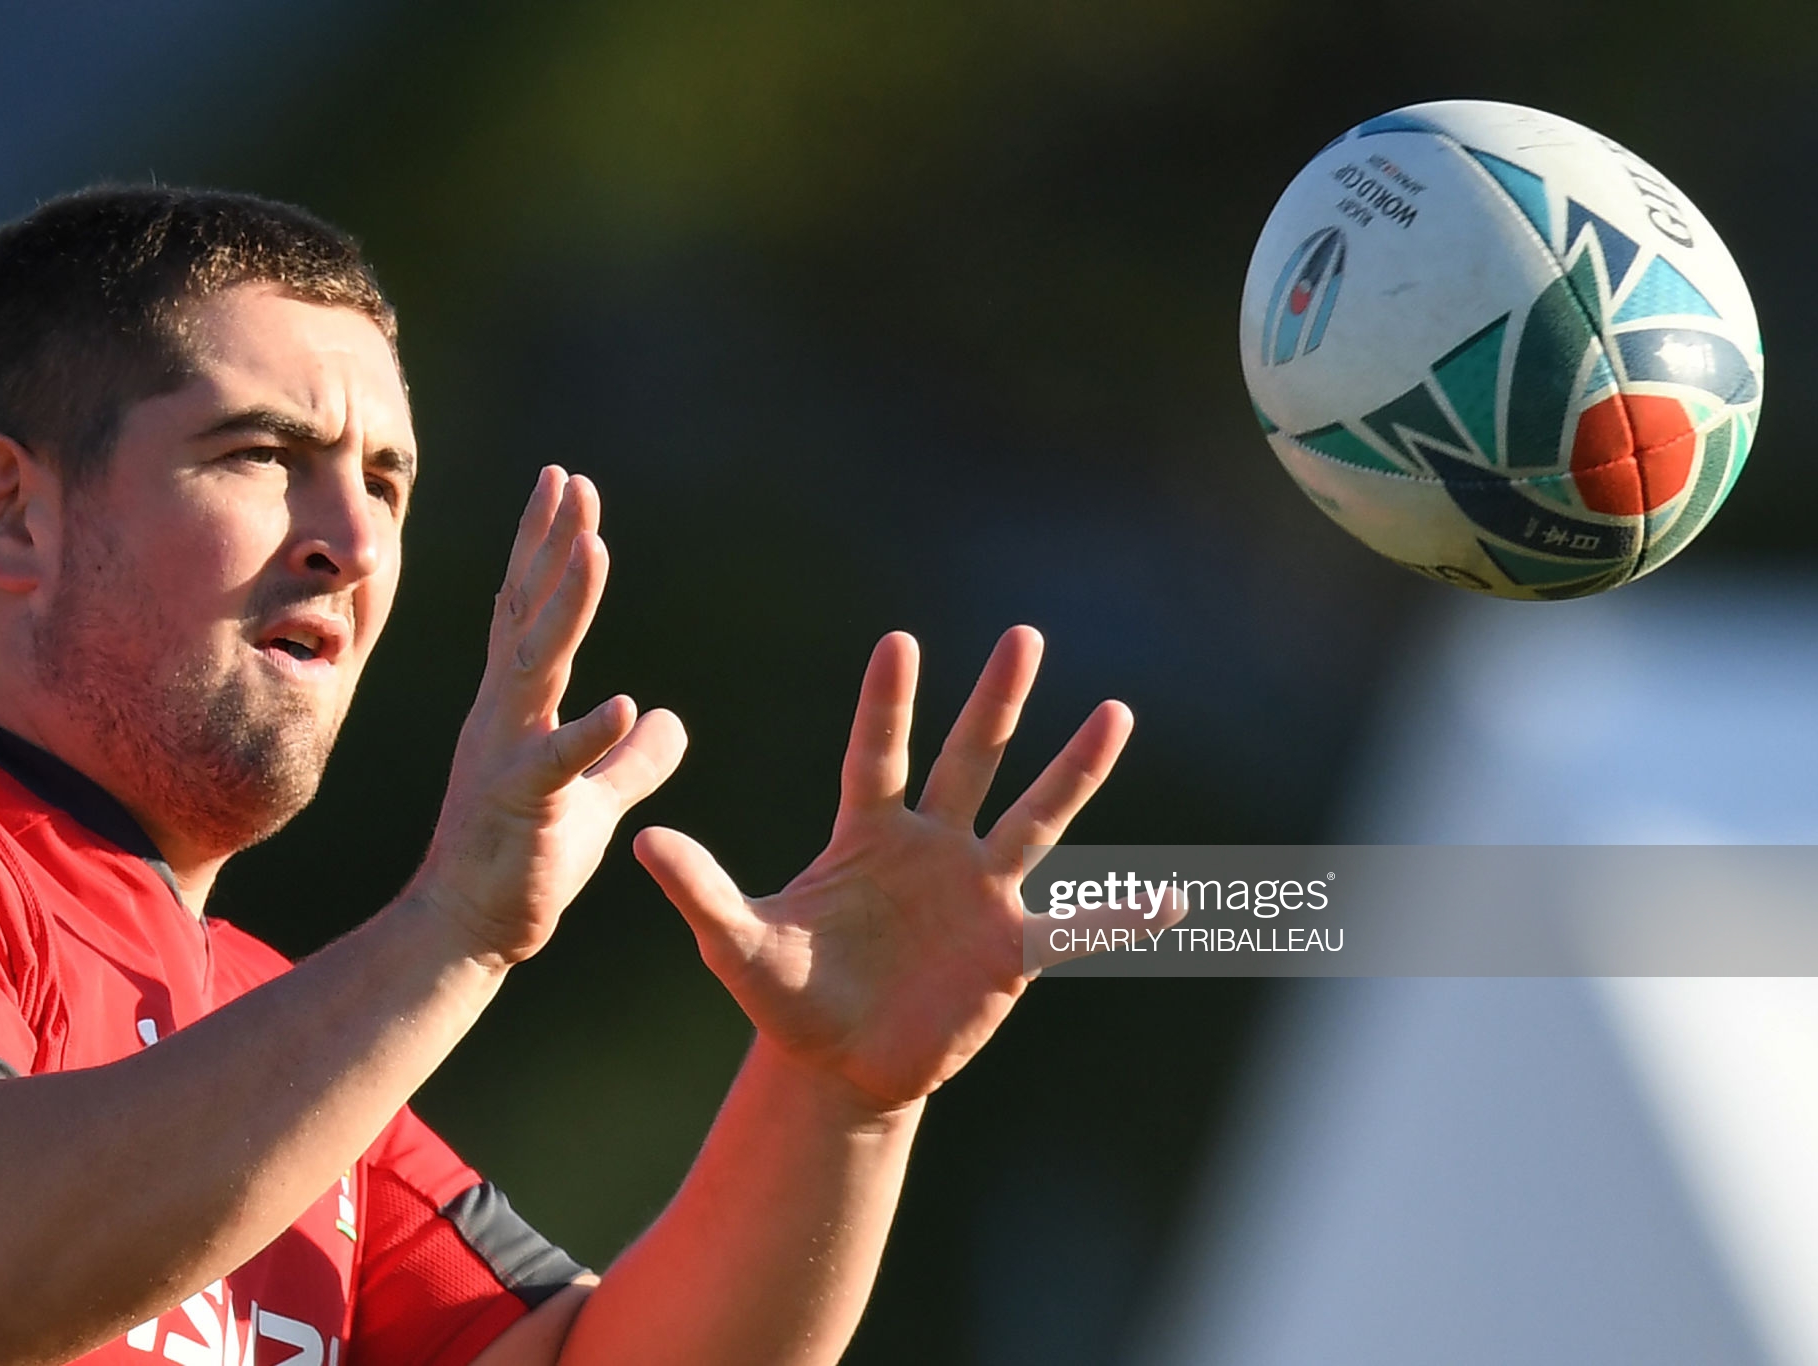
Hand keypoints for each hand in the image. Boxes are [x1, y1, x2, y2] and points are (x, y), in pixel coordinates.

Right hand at [413, 468, 686, 965]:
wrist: (465, 933)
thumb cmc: (521, 863)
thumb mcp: (589, 799)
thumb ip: (627, 758)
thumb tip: (668, 720)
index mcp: (517, 706)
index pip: (527, 606)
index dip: (543, 544)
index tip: (564, 484)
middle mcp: (502, 715)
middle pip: (527, 612)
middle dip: (551, 545)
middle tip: (574, 483)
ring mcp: (504, 755)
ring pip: (536, 665)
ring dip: (565, 605)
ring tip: (594, 548)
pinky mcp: (519, 807)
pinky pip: (555, 765)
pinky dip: (587, 735)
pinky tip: (623, 706)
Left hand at [634, 627, 1131, 1110]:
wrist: (837, 1065)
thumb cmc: (787, 995)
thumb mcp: (737, 946)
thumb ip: (701, 892)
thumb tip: (643, 839)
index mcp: (866, 836)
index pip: (876, 755)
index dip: (888, 703)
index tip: (898, 642)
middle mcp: (931, 848)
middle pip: (969, 761)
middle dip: (996, 701)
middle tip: (1024, 635)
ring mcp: (978, 893)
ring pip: (1035, 819)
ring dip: (1074, 769)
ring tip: (1115, 711)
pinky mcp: (1010, 952)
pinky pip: (1076, 929)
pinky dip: (1121, 917)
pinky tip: (1174, 900)